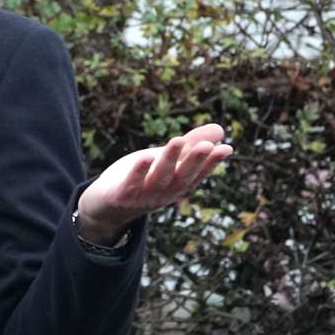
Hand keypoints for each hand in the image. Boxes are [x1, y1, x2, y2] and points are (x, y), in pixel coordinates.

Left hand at [75, 123, 232, 243]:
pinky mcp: (121, 196)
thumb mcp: (168, 160)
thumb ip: (190, 145)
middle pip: (182, 176)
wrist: (107, 205)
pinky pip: (130, 184)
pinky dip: (138, 172)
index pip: (198, 173)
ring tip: (177, 140)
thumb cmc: (143, 178)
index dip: (212, 162)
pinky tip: (144, 158)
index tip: (227, 148)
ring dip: (169, 161)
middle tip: (206, 145)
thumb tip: (221, 129)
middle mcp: (165, 192)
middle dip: (194, 161)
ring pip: (158, 178)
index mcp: (177, 184)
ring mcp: (144, 196)